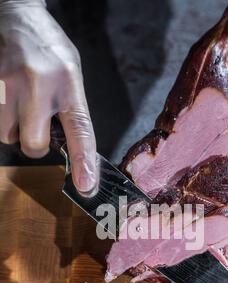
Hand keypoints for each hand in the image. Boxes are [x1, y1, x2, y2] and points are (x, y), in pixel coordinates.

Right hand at [0, 0, 96, 192]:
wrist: (15, 16)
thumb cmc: (49, 49)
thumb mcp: (71, 75)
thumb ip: (71, 110)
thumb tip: (74, 150)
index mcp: (67, 82)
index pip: (80, 129)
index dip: (83, 162)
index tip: (86, 186)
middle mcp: (37, 85)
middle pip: (33, 144)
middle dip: (35, 146)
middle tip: (37, 129)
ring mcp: (7, 85)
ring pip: (8, 137)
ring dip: (15, 131)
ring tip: (20, 106)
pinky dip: (3, 119)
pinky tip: (9, 100)